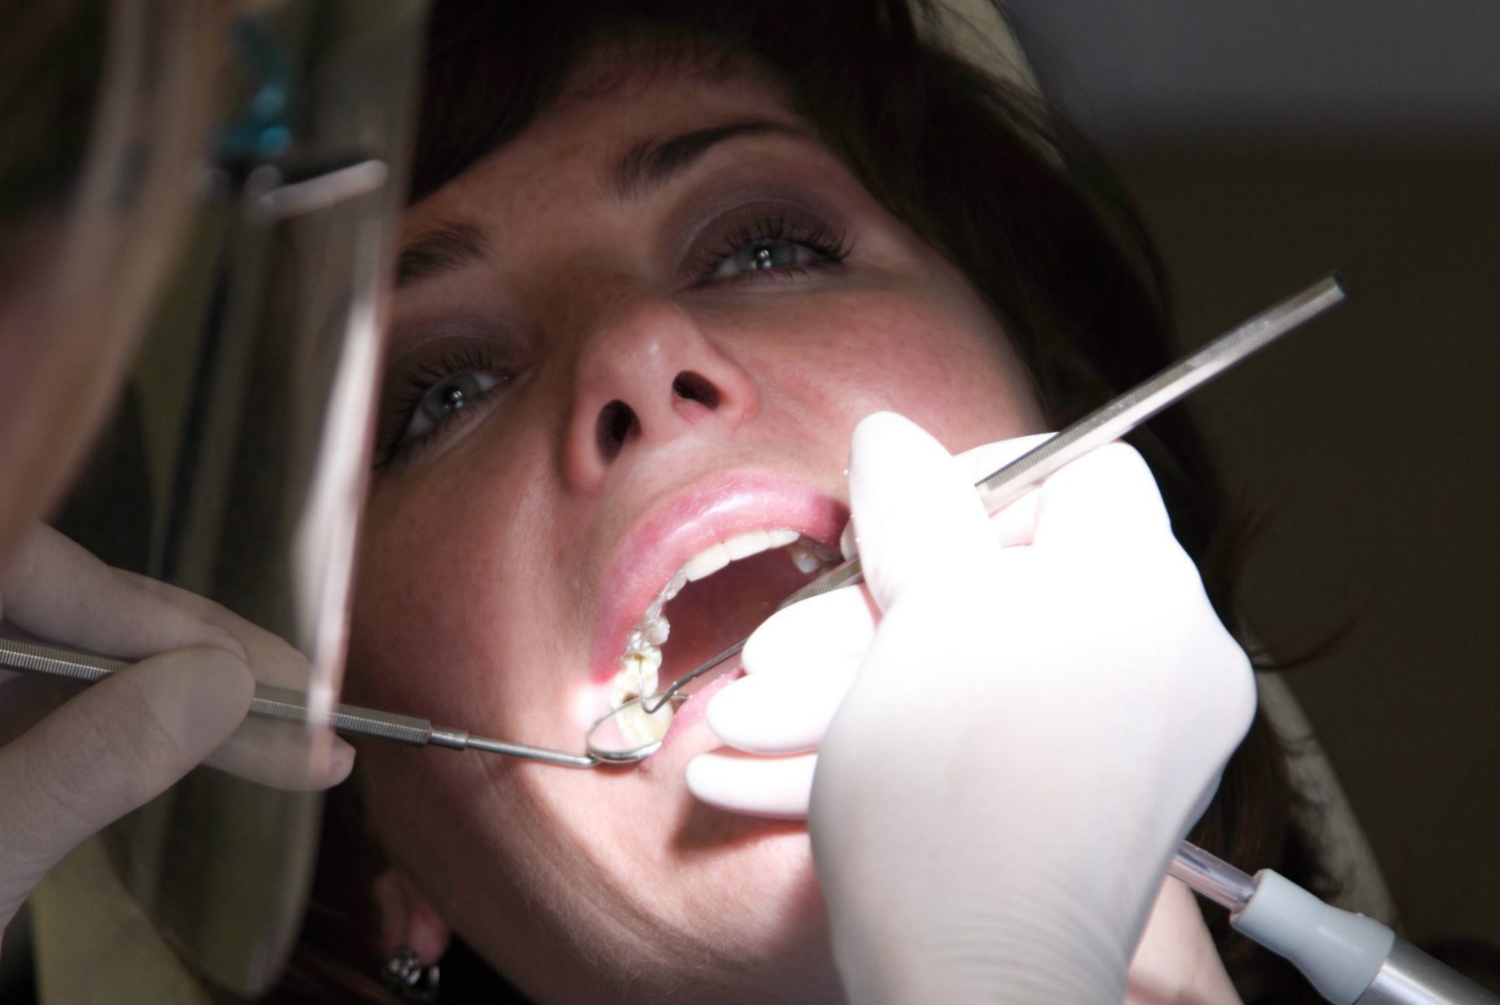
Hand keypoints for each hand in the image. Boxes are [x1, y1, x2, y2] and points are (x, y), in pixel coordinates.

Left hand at [0, 525, 354, 948]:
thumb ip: (87, 763)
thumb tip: (226, 685)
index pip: (22, 565)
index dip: (137, 607)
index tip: (241, 667)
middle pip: (67, 596)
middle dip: (190, 648)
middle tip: (304, 697)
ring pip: (88, 640)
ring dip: (194, 679)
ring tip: (294, 726)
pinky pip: (81, 686)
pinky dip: (158, 712)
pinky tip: (236, 737)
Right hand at [687, 413, 1254, 1002]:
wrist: (970, 983)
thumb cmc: (949, 804)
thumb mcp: (915, 617)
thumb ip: (912, 506)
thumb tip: (895, 435)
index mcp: (1141, 589)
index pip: (1085, 472)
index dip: (981, 477)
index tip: (899, 514)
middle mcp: (1161, 659)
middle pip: (1008, 581)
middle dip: (875, 610)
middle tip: (792, 646)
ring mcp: (1133, 740)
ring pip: (976, 669)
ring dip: (854, 688)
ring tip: (751, 728)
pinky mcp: (1093, 803)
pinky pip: (987, 738)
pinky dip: (894, 742)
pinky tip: (773, 771)